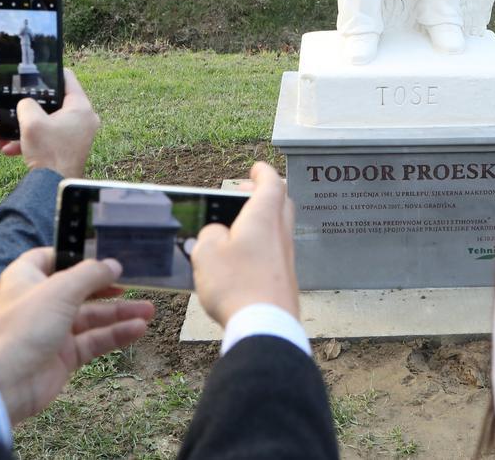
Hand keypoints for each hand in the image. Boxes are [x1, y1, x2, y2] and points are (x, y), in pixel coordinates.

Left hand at [0, 248, 155, 422]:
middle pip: (78, 288)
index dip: (74, 255)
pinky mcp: (64, 356)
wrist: (6, 383)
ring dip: (120, 313)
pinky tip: (138, 329)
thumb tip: (114, 265)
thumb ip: (91, 274)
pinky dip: (115, 335)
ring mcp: (52, 330)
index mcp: (27, 278)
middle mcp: (40, 302)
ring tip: (149, 311)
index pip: (50, 258)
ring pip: (92, 317)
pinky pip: (94, 341)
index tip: (101, 254)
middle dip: (107, 287)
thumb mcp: (61, 290)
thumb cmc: (25, 327)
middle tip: (133, 283)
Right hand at [16, 67, 99, 177]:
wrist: (53, 188)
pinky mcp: (72, 147)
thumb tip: (25, 103)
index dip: (49, 73)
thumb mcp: (31, 122)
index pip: (67, 78)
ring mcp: (80, 134)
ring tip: (14, 128)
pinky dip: (36, 139)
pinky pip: (52, 136)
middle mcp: (86, 119)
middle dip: (37, 104)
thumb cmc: (48, 154)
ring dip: (32, 124)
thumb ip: (26, 104)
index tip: (34, 73)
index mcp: (81, 107)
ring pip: (53, 120)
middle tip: (21, 101)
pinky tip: (13, 148)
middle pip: (59, 100)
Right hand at [191, 162, 299, 325]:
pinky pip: (275, 253)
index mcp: (264, 217)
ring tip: (237, 231)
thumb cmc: (236, 284)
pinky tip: (242, 261)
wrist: (265, 325)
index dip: (263, 173)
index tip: (256, 168)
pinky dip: (262, 247)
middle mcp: (280, 233)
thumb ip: (210, 235)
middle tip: (244, 196)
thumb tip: (218, 234)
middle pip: (280, 204)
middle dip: (264, 195)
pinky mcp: (286, 279)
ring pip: (278, 229)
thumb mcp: (207, 253)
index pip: (271, 183)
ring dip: (262, 223)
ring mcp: (286, 257)